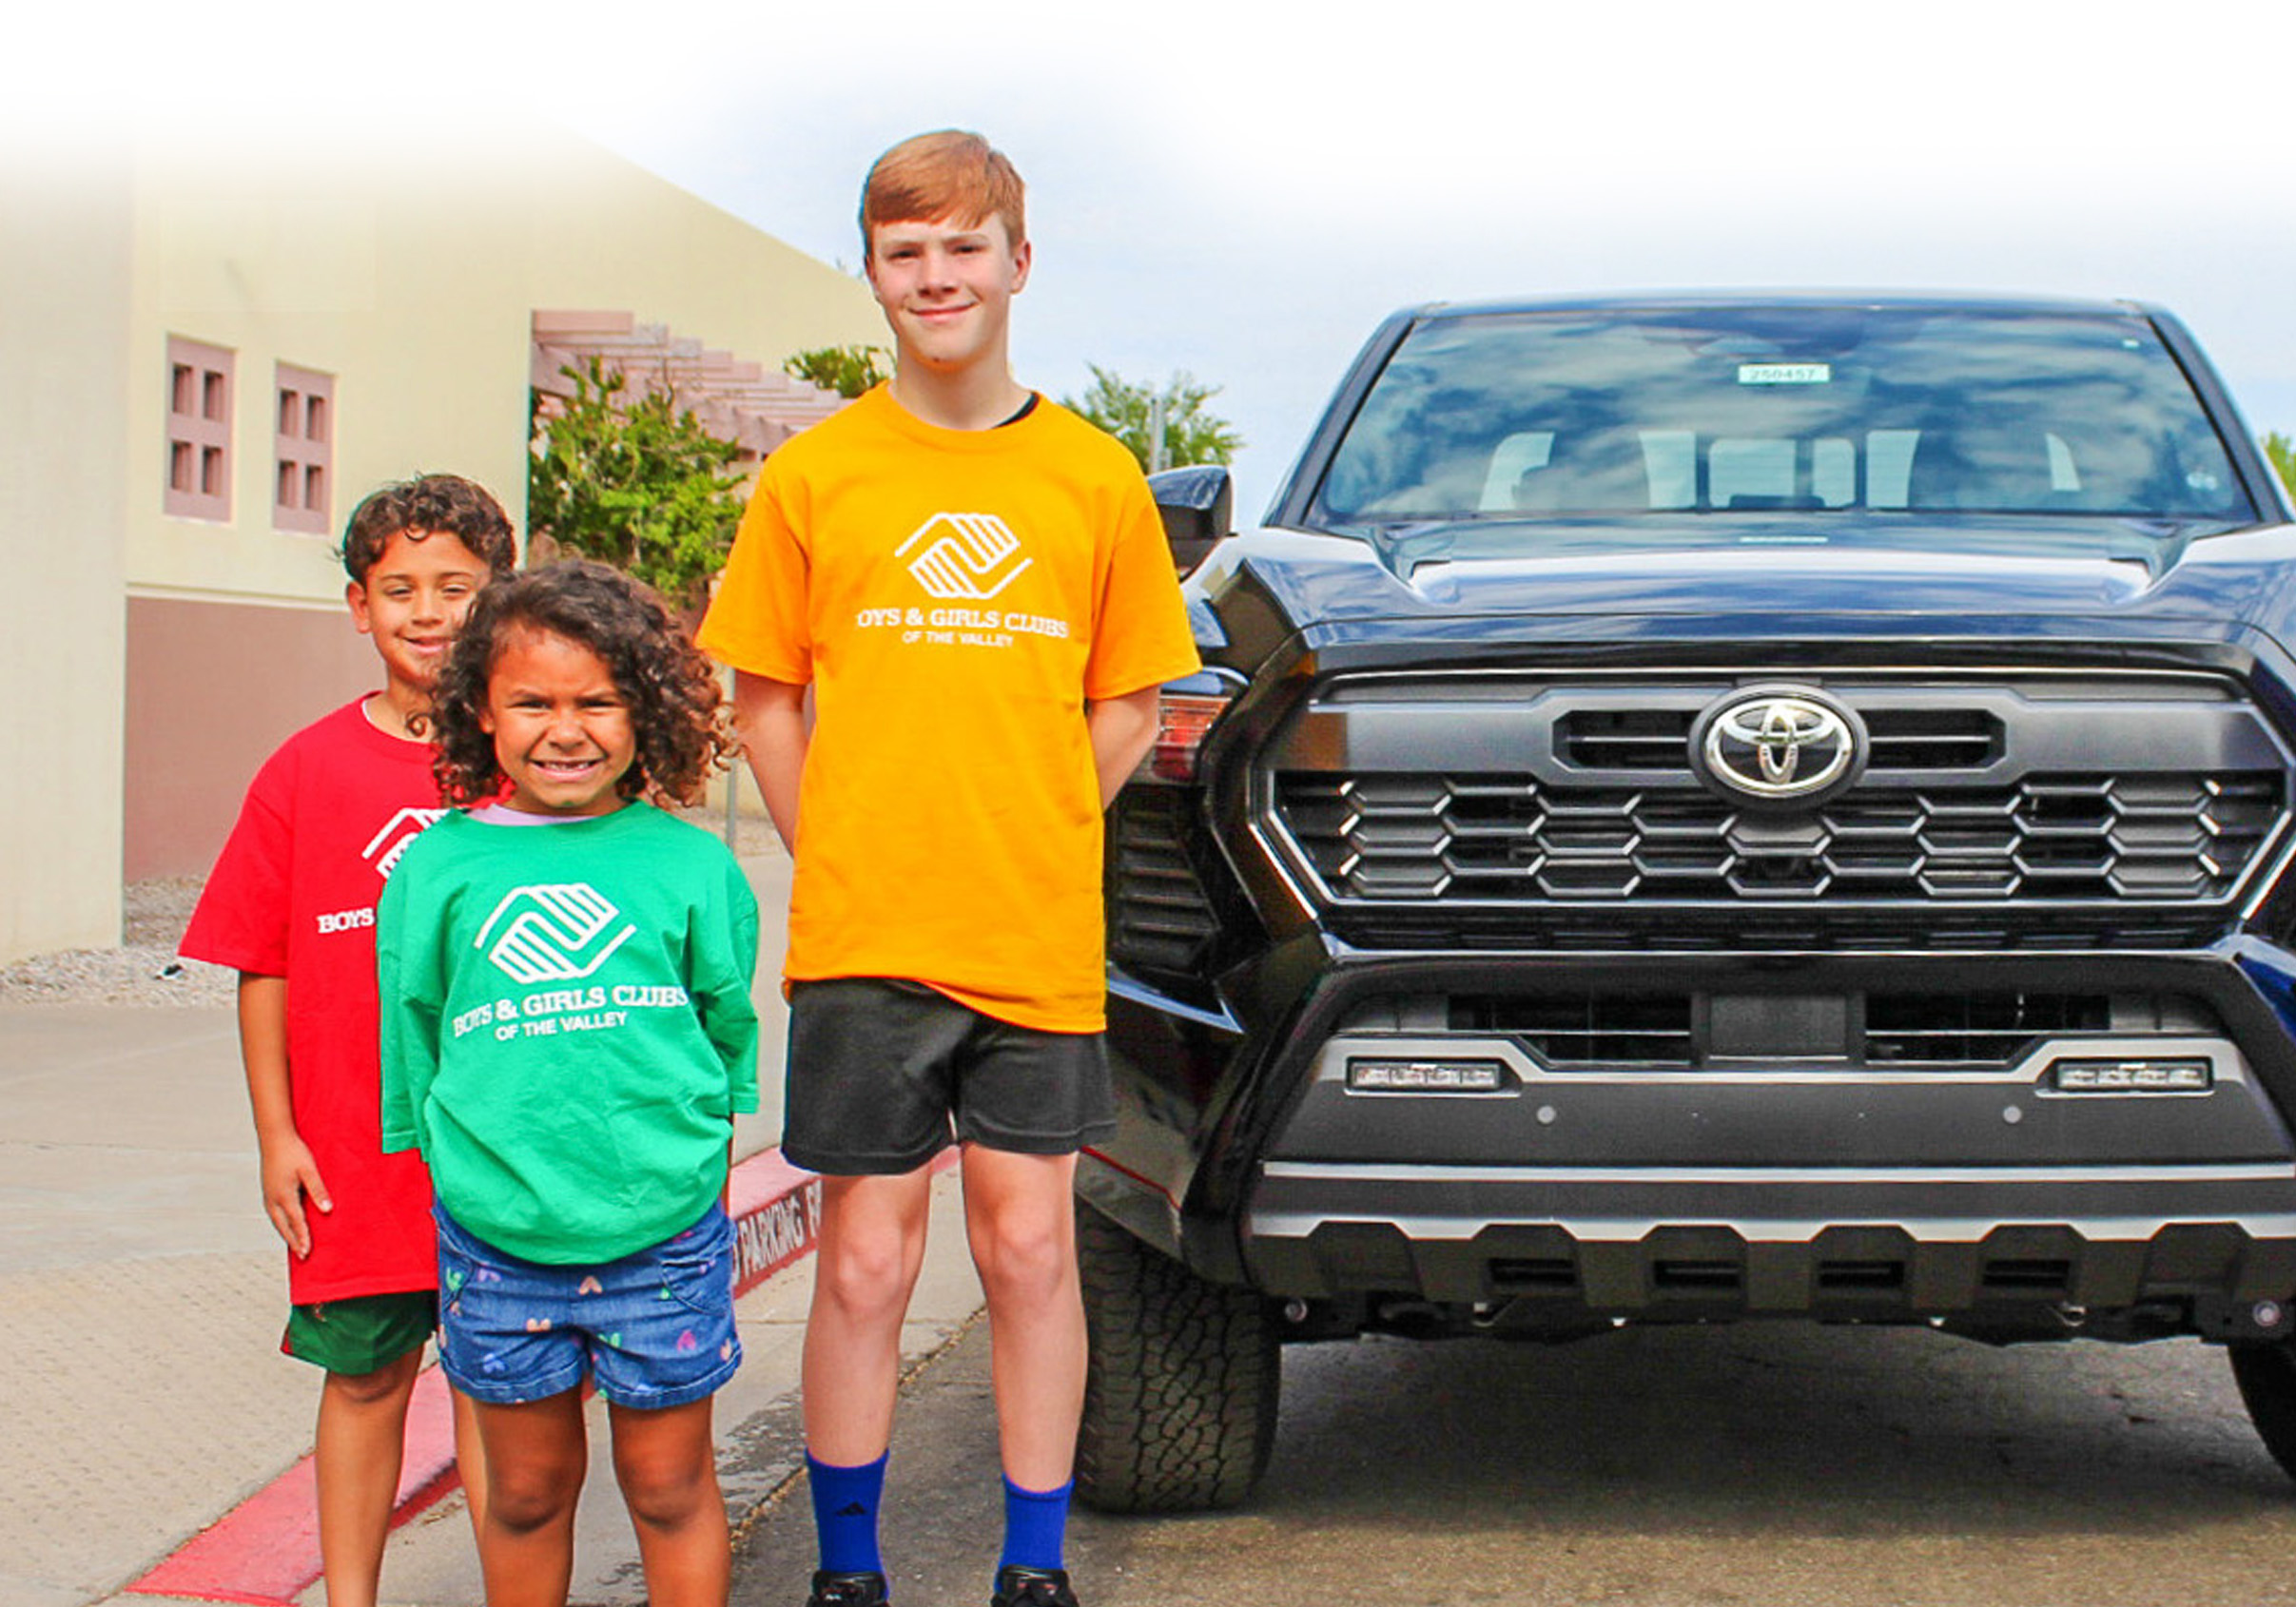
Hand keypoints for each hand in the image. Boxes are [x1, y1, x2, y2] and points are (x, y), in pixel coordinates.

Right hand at [258, 1132, 331, 1258]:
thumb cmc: (293, 1152)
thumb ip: (318, 1190)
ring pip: (277, 1222)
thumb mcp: (309, 1170)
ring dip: (286, 1234)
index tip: (308, 1252)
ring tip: (296, 1246)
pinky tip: (287, 1226)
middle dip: (294, 1242)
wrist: (274, 1138)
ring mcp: (268, 1196)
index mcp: (284, 1196)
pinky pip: (275, 1214)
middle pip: (284, 1227)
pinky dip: (281, 1224)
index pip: (296, 1222)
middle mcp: (273, 1199)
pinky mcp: (268, 1191)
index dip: (303, 1238)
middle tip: (303, 1256)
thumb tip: (327, 1209)